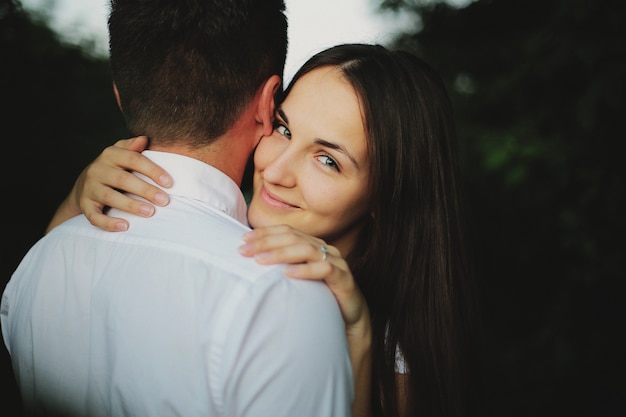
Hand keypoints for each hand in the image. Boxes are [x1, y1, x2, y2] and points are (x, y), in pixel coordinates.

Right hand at [46, 136, 172, 232]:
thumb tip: (145, 139)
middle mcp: (97, 170)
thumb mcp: (120, 154)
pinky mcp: (85, 206)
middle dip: (145, 190)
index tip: (169, 183)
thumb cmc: (112, 169)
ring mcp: (89, 188)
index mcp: (110, 155)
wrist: (83, 187)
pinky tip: (125, 226)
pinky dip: (109, 222)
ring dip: (131, 205)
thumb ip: (132, 147)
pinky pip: (94, 216)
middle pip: (123, 179)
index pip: (133, 159)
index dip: (152, 170)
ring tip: (150, 212)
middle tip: (164, 200)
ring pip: (110, 197)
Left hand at [239, 224, 371, 416]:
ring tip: (261, 260)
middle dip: (267, 242)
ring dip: (282, 253)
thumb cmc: (320, 297)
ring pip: (307, 250)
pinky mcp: (344, 279)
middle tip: (245, 250)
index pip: (287, 232)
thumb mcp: (297, 280)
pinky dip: (306, 270)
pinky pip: (325, 270)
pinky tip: (288, 274)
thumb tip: (251, 261)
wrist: (349, 320)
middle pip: (293, 238)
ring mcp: (336, 263)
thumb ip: (281, 267)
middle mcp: (325, 250)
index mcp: (313, 245)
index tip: (243, 239)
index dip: (265, 233)